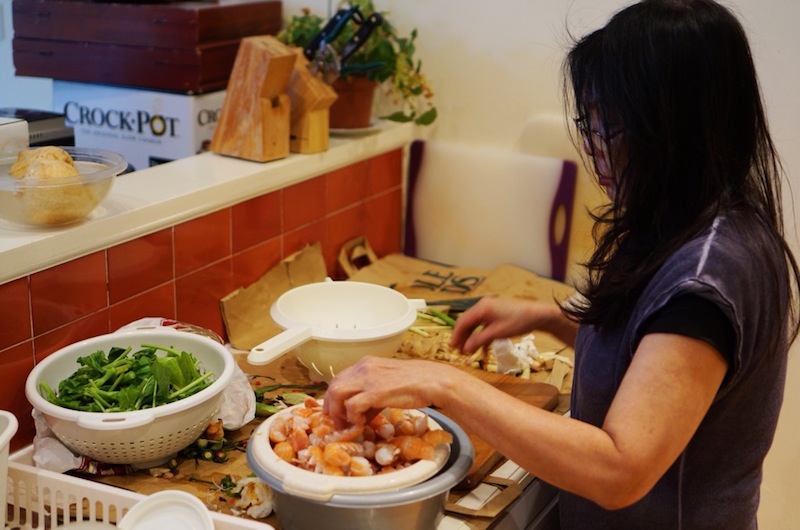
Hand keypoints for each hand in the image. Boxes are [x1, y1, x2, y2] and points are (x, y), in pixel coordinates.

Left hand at [323, 356, 459, 428]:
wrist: (431, 381)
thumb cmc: (415, 383)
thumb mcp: (387, 384)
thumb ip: (372, 397)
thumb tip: (361, 416)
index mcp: (366, 364)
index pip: (339, 378)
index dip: (334, 397)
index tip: (337, 412)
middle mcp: (363, 368)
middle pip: (333, 385)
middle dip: (331, 406)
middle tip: (338, 422)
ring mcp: (368, 379)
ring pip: (336, 393)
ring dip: (338, 412)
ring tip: (348, 424)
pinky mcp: (375, 391)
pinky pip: (352, 405)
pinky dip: (352, 416)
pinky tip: (361, 423)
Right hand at [449, 297, 562, 354]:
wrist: (538, 315)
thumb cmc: (518, 322)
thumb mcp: (497, 333)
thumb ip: (479, 340)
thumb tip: (464, 349)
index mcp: (482, 308)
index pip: (462, 322)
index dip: (455, 335)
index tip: (451, 348)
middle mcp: (483, 306)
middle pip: (467, 323)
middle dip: (462, 338)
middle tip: (458, 352)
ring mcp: (490, 309)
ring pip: (475, 325)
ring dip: (471, 338)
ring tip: (468, 352)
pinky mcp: (497, 314)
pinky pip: (484, 325)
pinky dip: (481, 336)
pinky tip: (483, 350)